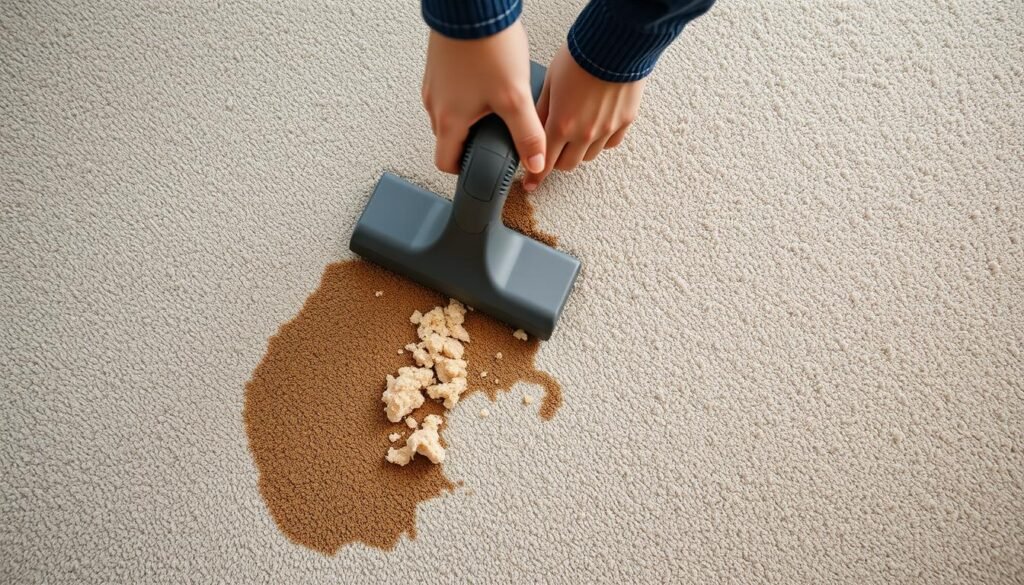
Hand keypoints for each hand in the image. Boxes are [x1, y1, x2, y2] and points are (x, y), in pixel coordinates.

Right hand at [421, 22, 545, 174]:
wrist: (472, 6)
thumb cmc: (487, 47)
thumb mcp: (514, 98)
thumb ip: (527, 135)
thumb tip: (535, 162)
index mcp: (448, 120)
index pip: (445, 163)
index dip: (464, 171)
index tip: (482, 167)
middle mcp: (435, 104)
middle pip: (448, 139)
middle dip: (471, 143)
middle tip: (496, 139)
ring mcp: (434, 84)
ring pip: (449, 114)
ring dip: (469, 118)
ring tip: (496, 108)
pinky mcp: (439, 66)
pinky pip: (450, 92)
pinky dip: (466, 96)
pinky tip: (488, 83)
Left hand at [523, 45, 645, 190]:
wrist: (616, 43)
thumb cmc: (581, 55)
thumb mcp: (551, 81)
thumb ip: (542, 110)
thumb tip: (535, 128)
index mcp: (561, 125)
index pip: (545, 161)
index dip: (536, 176)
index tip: (531, 184)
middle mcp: (585, 134)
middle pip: (567, 164)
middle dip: (557, 160)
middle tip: (553, 150)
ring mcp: (607, 130)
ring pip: (589, 156)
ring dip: (579, 150)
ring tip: (575, 133)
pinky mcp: (625, 122)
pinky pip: (610, 143)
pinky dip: (601, 141)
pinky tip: (596, 127)